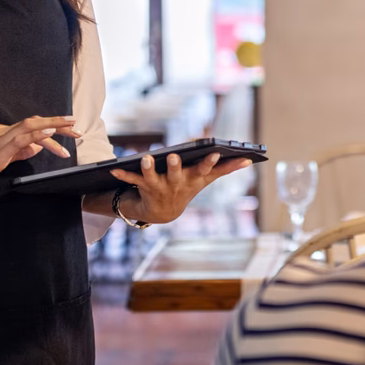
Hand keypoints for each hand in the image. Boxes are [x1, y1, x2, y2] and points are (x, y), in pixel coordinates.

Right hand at [0, 116, 79, 199]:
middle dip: (58, 124)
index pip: (31, 126)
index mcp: (1, 134)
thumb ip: (18, 152)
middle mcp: (1, 131)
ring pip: (32, 126)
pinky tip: (51, 133)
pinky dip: (38, 133)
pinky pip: (22, 138)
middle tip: (77, 128)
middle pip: (35, 122)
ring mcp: (0, 138)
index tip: (68, 130)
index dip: (51, 126)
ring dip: (54, 127)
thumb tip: (37, 148)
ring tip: (72, 130)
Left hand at [112, 152, 253, 224]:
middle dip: (175, 166)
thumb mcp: (207, 179)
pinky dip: (123, 174)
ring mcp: (159, 186)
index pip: (204, 170)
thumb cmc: (187, 187)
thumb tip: (250, 159)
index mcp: (192, 179)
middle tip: (175, 156)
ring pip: (152, 176)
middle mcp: (176, 183)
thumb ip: (228, 168)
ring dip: (148, 167)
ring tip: (146, 157)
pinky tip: (114, 168)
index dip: (210, 162)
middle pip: (176, 173)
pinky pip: (131, 179)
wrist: (163, 212)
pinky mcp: (143, 186)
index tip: (216, 152)